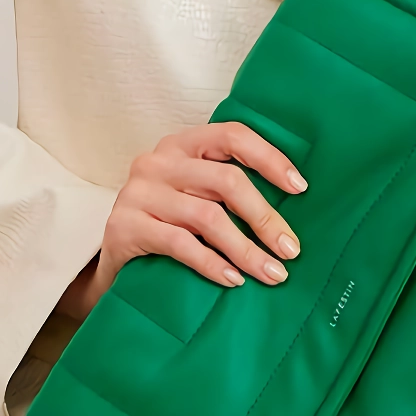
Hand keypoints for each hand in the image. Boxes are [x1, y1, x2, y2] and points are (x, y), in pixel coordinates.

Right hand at [57, 122, 307, 319]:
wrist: (115, 268)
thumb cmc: (169, 230)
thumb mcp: (197, 201)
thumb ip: (229, 194)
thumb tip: (291, 215)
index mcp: (183, 145)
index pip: (233, 136)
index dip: (270, 159)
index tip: (300, 189)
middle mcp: (158, 161)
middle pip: (226, 181)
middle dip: (265, 218)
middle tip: (290, 250)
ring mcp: (138, 192)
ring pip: (207, 217)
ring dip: (246, 249)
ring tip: (271, 273)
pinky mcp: (124, 226)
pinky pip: (180, 244)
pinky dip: (212, 263)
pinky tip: (234, 279)